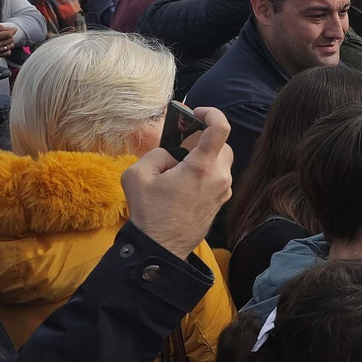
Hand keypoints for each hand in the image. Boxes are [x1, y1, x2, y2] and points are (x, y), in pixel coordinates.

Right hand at [0, 22, 15, 57]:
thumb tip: (6, 28)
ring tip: (5, 38)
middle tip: (7, 32)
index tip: (13, 28)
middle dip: (10, 35)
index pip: (8, 34)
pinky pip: (7, 53)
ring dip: (10, 42)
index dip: (13, 30)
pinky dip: (8, 49)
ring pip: (10, 47)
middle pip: (10, 40)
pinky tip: (4, 45)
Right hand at [120, 107, 233, 258]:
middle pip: (221, 145)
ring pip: (220, 162)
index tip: (196, 112)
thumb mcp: (137, 175)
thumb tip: (171, 154)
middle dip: (202, 140)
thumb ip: (156, 153)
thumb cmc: (149, 213)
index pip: (221, 128)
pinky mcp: (221, 202)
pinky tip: (182, 184)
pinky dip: (204, 173)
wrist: (161, 249)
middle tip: (179, 146)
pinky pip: (217, 178)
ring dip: (202, 158)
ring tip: (177, 169)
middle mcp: (220, 177)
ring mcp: (223, 191)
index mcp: (202, 167)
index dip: (211, 113)